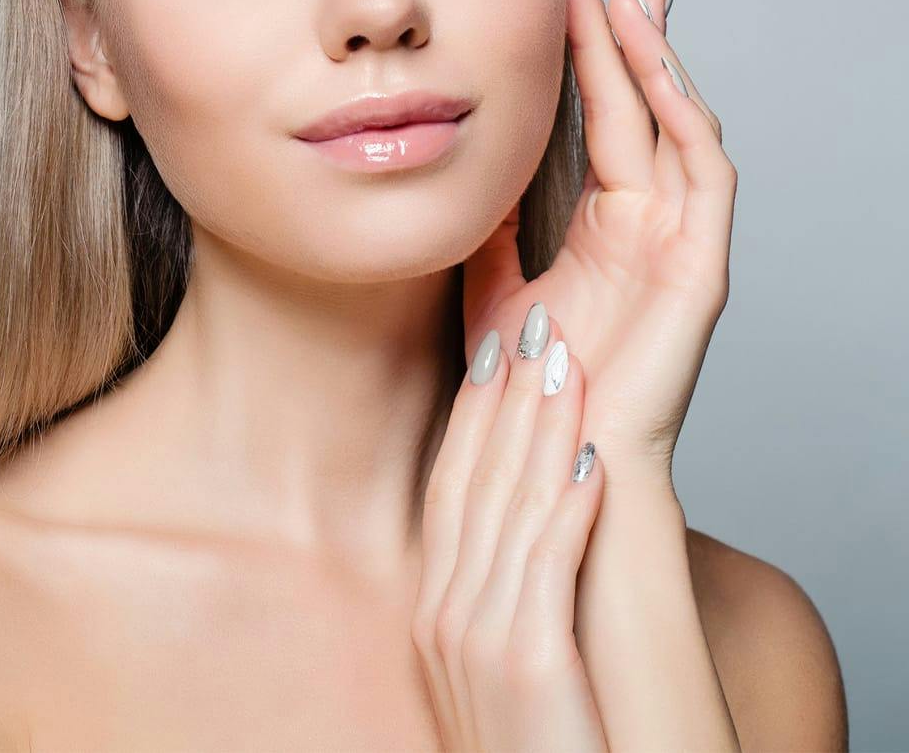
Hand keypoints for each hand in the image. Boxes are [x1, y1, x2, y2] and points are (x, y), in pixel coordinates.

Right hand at [413, 313, 607, 752]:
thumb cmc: (541, 745)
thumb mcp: (504, 655)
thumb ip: (501, 585)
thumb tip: (529, 510)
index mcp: (436, 607)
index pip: (451, 484)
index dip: (475, 411)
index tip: (497, 346)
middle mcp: (443, 614)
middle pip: (473, 479)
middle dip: (504, 395)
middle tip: (531, 322)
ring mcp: (476, 641)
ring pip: (508, 508)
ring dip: (539, 428)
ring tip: (566, 363)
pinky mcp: (525, 666)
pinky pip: (546, 567)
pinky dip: (568, 506)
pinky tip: (594, 461)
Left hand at [462, 0, 736, 495]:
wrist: (547, 461)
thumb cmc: (525, 386)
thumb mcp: (491, 283)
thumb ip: (491, 226)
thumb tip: (472, 166)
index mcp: (606, 225)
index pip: (601, 119)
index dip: (588, 56)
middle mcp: (648, 224)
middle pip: (642, 108)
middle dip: (624, 36)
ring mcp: (678, 243)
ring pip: (678, 128)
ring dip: (655, 62)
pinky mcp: (701, 270)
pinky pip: (705, 177)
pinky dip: (684, 119)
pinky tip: (655, 70)